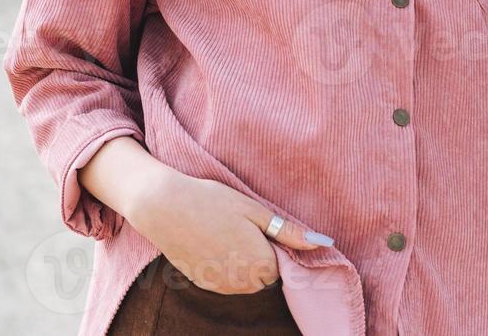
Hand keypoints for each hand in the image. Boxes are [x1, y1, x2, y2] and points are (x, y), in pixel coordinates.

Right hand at [127, 165, 333, 293]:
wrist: (163, 206)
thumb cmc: (212, 201)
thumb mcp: (255, 210)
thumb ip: (290, 232)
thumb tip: (324, 244)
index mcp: (262, 265)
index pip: (285, 264)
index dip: (276, 244)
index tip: (261, 225)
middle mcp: (242, 284)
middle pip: (266, 274)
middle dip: (262, 254)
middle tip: (242, 225)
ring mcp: (220, 286)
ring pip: (246, 279)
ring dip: (243, 261)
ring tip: (225, 230)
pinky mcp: (202, 283)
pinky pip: (226, 279)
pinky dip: (225, 264)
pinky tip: (213, 241)